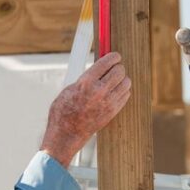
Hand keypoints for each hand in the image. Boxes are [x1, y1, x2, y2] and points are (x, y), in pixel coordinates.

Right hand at [41, 52, 130, 166]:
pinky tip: (115, 91)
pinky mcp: (113, 111)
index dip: (113, 57)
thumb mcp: (69, 89)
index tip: (115, 56)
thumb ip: (85, 78)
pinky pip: (126, 95)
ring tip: (114, 80)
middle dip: (117, 67)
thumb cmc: (64, 111)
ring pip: (126, 82)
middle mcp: (99, 91)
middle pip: (119, 71)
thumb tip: (98, 68)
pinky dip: (123, 90)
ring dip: (122, 79)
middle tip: (114, 68)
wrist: (66, 133)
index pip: (106, 62)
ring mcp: (108, 102)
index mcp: (86, 82)